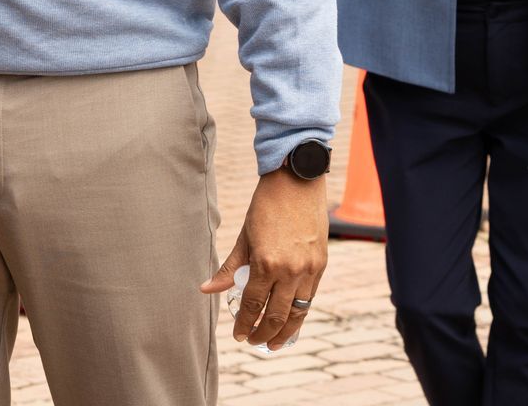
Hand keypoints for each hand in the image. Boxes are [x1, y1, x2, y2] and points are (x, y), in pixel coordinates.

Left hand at [200, 169, 327, 350]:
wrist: (296, 183)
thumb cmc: (265, 207)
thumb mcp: (244, 237)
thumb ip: (229, 268)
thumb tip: (206, 289)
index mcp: (265, 263)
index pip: (253, 305)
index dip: (244, 324)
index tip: (238, 335)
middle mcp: (290, 271)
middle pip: (276, 315)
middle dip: (263, 334)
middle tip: (252, 342)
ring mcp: (308, 270)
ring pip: (297, 312)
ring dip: (284, 332)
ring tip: (272, 343)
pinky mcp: (321, 265)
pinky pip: (310, 298)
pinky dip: (299, 313)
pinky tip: (290, 321)